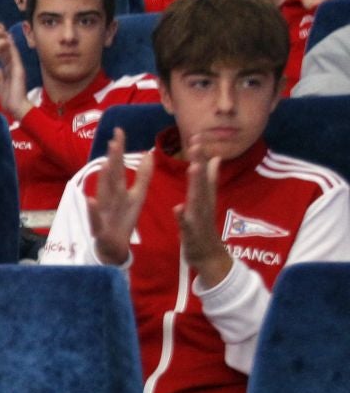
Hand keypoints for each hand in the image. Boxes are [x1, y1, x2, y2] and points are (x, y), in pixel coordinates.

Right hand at [86, 128, 154, 266]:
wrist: (114, 248)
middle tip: (114, 140)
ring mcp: (103, 212)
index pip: (119, 167)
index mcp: (119, 190)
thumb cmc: (123, 219)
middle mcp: (109, 198)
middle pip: (111, 177)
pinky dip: (92, 210)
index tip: (119, 131)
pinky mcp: (100, 228)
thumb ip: (143, 176)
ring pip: (103, 194)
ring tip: (104, 163)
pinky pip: (95, 219)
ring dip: (102, 179)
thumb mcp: (137, 196)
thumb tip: (149, 153)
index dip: (120, 150)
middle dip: (112, 159)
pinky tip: (90, 200)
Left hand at [176, 136, 231, 286]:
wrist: (209, 256)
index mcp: (204, 196)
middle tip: (197, 143)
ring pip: (197, 198)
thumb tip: (216, 158)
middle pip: (202, 180)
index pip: (203, 172)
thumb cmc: (203, 227)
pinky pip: (187, 224)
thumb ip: (211, 179)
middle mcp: (204, 204)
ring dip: (196, 183)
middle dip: (199, 161)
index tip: (197, 136)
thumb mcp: (207, 201)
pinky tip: (178, 208)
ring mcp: (199, 218)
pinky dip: (183, 216)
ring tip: (193, 166)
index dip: (200, 155)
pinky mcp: (192, 233)